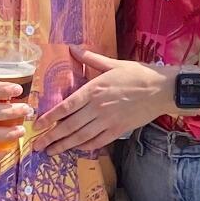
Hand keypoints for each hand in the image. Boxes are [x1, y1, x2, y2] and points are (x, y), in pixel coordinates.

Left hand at [36, 52, 171, 153]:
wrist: (161, 90)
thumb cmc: (137, 74)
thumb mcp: (113, 64)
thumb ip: (90, 59)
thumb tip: (73, 48)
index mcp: (94, 90)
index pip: (66, 107)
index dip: (50, 117)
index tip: (37, 125)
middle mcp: (98, 108)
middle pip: (70, 126)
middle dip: (51, 137)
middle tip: (37, 145)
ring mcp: (108, 121)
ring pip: (81, 137)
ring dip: (64, 145)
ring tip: (51, 152)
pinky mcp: (119, 130)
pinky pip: (98, 141)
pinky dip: (85, 147)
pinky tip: (76, 149)